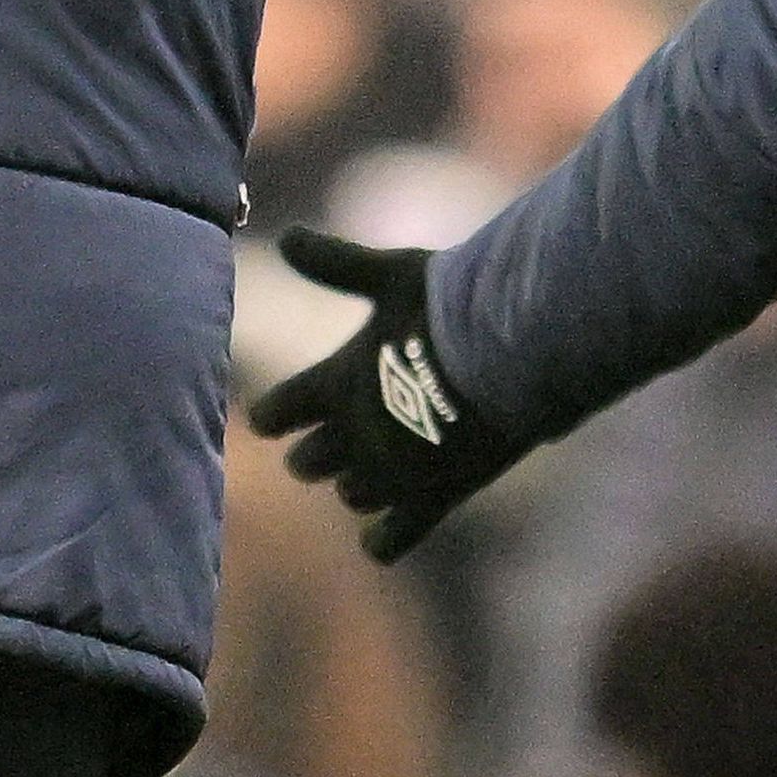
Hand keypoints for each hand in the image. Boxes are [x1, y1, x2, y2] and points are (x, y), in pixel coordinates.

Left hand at [247, 227, 522, 559]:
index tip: (266, 420)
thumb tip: (286, 234)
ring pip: (350, 495)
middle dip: (310, 455)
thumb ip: (335, 262)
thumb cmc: (450, 305)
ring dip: (352, 486)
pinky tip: (377, 542)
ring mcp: (392, 471)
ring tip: (359, 479)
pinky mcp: (433, 498)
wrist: (510, 352)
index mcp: (335, 382)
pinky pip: (392, 538)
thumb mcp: (388, 274)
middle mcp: (354, 433)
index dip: (271, 416)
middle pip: (309, 462)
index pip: (279, 412)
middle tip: (313, 453)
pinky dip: (382, 542)